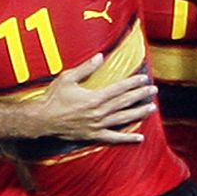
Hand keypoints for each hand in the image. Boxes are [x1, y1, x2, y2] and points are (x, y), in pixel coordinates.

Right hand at [32, 53, 157, 140]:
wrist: (42, 120)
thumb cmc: (53, 98)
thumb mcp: (67, 78)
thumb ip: (86, 68)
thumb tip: (100, 57)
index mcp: (94, 98)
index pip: (119, 89)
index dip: (133, 83)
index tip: (144, 79)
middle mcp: (98, 113)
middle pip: (124, 102)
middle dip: (140, 95)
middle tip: (154, 90)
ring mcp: (97, 126)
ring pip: (123, 119)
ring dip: (139, 113)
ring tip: (152, 108)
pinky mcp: (93, 136)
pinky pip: (114, 138)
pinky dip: (127, 138)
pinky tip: (140, 137)